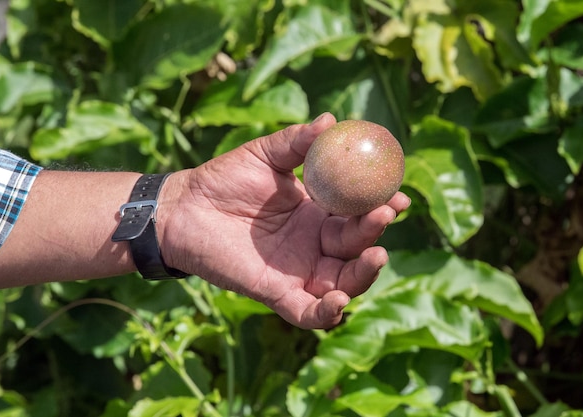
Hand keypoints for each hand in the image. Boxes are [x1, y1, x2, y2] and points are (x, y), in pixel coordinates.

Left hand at [159, 113, 409, 328]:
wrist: (184, 207)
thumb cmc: (223, 179)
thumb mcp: (266, 155)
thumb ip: (298, 142)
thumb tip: (330, 120)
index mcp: (317, 213)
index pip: (359, 214)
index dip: (381, 206)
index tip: (398, 195)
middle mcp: (314, 244)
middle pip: (356, 247)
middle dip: (375, 233)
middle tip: (386, 213)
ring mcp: (298, 271)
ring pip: (343, 281)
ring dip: (364, 274)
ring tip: (376, 254)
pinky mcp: (276, 292)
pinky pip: (307, 312)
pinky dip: (327, 312)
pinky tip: (340, 300)